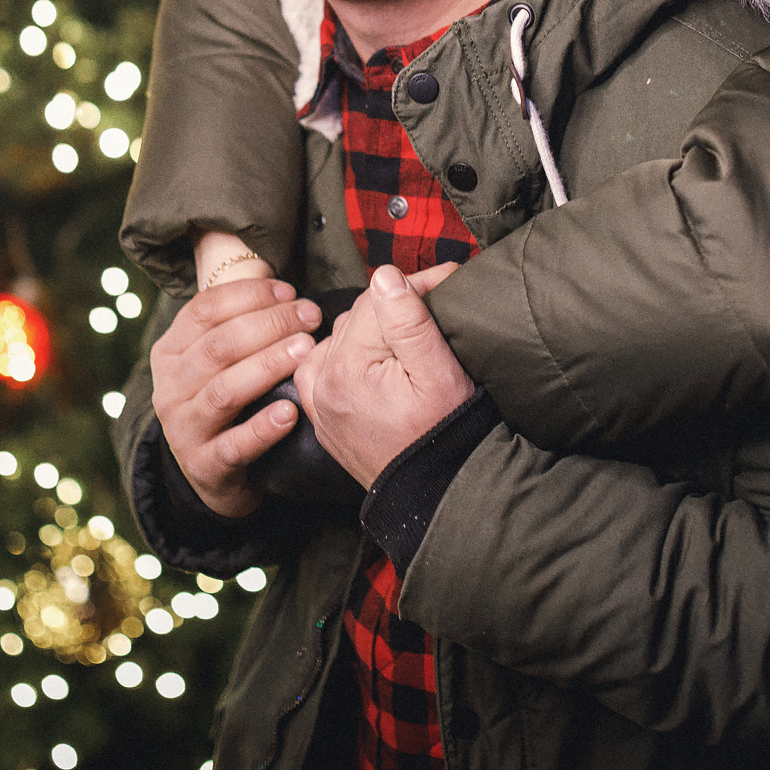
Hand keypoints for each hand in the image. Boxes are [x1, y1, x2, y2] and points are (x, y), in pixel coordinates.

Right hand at [150, 273, 319, 518]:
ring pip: (225, 390)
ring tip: (305, 350)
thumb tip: (283, 287)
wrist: (213, 474)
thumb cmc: (229, 403)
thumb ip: (241, 324)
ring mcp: (183, 428)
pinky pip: (234, 444)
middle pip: (218, 346)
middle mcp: (169, 388)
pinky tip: (291, 413)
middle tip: (310, 317)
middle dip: (268, 325)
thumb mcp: (221, 362)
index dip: (248, 296)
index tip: (290, 291)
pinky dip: (263, 427)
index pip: (203, 310)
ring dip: (268, 365)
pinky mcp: (204, 465)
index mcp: (170, 352)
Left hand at [294, 263, 473, 488]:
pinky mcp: (325, 422)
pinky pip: (320, 371)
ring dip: (368, 330)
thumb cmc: (446, 433)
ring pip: (338, 340)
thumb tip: (385, 276)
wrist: (440, 493)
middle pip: (356, 319)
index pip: (376, 302)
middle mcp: (323, 384)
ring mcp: (320, 406)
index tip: (449, 279)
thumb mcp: (439, 373)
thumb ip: (410, 322)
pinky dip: (341, 357)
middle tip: (436, 301)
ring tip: (406, 332)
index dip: (416, 286)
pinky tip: (365, 356)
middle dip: (395, 307)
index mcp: (347, 368)